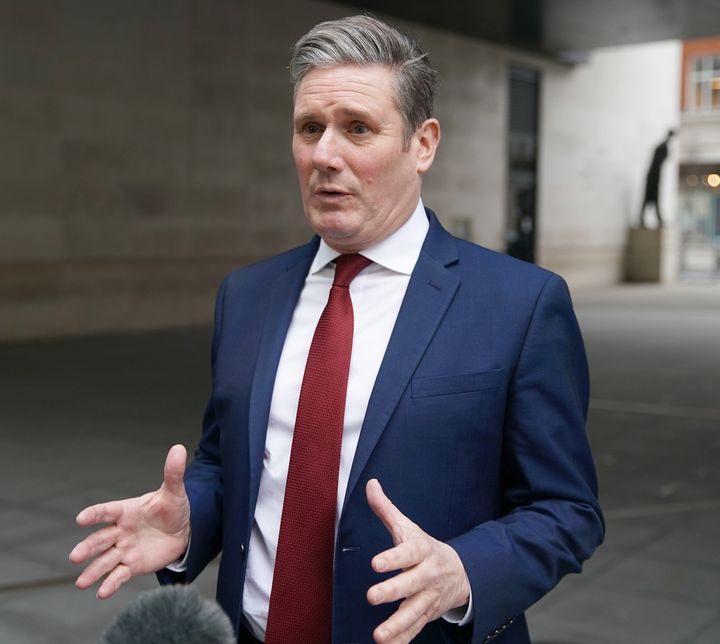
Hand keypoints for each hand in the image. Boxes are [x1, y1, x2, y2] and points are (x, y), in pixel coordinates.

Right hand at [69, 444, 190, 598]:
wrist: (183, 531)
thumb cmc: (172, 509)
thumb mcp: (174, 492)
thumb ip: (173, 473)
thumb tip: (179, 448)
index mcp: (126, 511)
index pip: (107, 511)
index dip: (95, 514)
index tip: (81, 518)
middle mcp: (120, 531)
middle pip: (100, 539)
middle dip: (88, 548)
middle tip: (75, 556)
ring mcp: (124, 550)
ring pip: (104, 561)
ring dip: (93, 571)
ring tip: (81, 583)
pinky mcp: (131, 566)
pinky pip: (118, 575)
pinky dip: (110, 584)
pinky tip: (101, 592)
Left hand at [366, 479, 469, 643]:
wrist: (460, 572)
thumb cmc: (424, 548)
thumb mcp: (408, 527)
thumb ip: (386, 509)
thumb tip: (370, 484)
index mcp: (421, 551)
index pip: (407, 553)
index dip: (392, 557)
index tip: (375, 563)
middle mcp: (427, 575)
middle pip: (411, 584)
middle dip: (393, 591)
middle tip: (372, 596)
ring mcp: (428, 598)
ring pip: (414, 613)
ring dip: (397, 625)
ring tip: (378, 635)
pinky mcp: (426, 615)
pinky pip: (414, 630)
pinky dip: (402, 640)